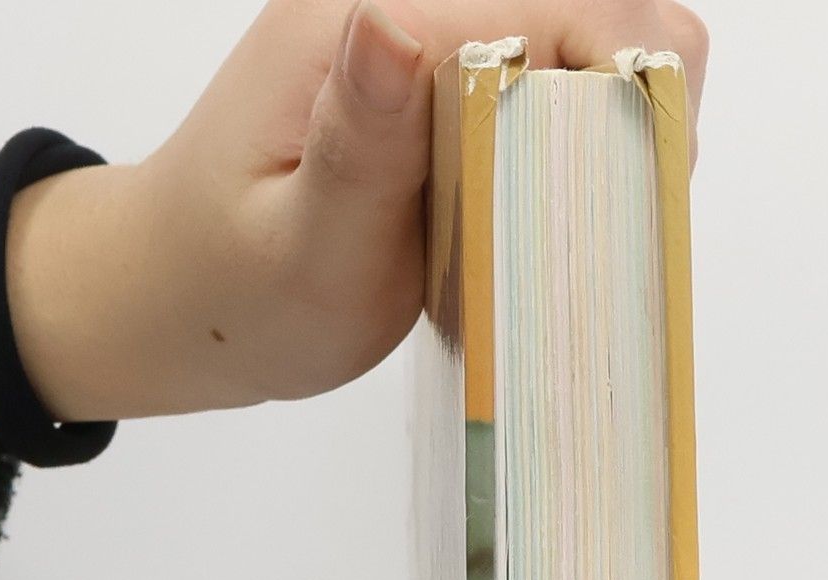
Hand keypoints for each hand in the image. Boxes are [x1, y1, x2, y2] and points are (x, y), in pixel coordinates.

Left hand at [0, 0, 708, 456]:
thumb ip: (358, 148)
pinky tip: (561, 221)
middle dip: (628, 101)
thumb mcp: (298, 249)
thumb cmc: (229, 296)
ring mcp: (411, 49)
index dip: (622, 73)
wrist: (168, 301)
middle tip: (635, 215)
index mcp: (362, 28)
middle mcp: (394, 14)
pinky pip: (530, 94)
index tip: (659, 169)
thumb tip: (395, 24)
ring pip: (562, 54)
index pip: (539, 7)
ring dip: (606, 132)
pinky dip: (567, 154)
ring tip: (608, 225)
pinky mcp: (425, 90)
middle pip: (570, 14)